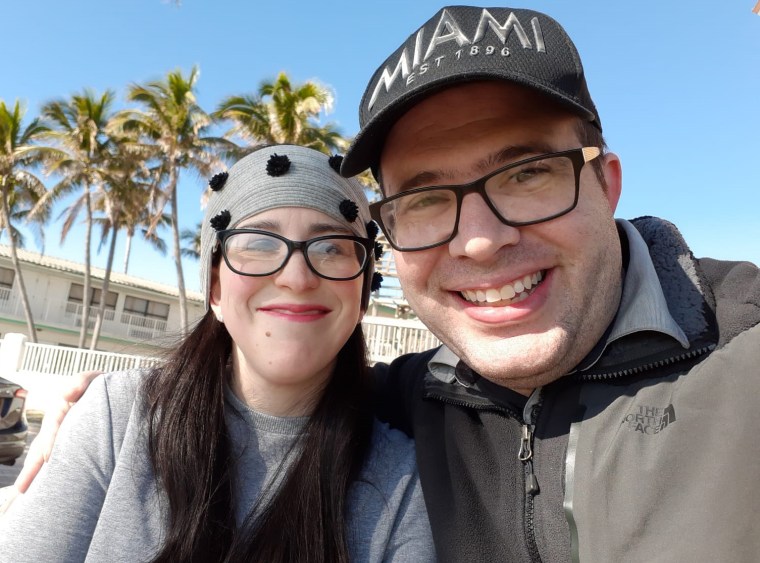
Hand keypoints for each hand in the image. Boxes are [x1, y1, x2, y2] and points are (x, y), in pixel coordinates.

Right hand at [0, 370, 101, 514]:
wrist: (117, 392)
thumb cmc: (103, 386)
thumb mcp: (93, 379)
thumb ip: (80, 382)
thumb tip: (65, 394)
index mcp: (61, 412)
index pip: (53, 427)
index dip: (51, 440)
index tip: (49, 457)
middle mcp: (57, 426)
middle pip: (42, 447)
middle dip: (33, 468)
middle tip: (22, 489)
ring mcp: (62, 436)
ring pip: (44, 456)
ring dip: (35, 474)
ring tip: (23, 494)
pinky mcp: (70, 444)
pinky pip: (55, 458)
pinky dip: (46, 473)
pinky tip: (39, 490)